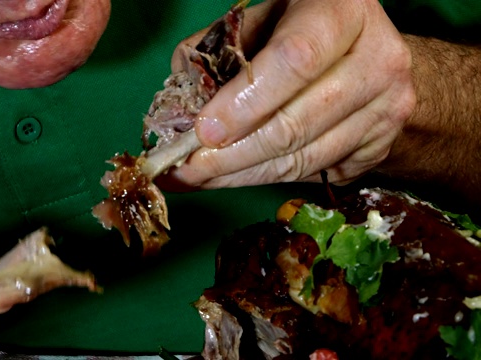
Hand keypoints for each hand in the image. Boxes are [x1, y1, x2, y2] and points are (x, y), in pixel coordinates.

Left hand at [162, 0, 414, 188]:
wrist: (372, 53)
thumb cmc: (305, 29)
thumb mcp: (264, 19)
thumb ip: (220, 50)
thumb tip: (180, 107)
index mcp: (343, 11)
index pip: (293, 62)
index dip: (244, 102)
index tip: (203, 131)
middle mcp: (378, 59)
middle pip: (296, 124)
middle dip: (233, 154)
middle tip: (189, 169)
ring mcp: (388, 107)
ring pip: (304, 158)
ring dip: (244, 175)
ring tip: (202, 178)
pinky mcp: (382, 145)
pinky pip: (316, 173)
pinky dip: (270, 179)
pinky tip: (238, 175)